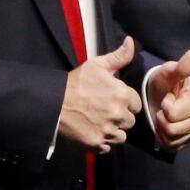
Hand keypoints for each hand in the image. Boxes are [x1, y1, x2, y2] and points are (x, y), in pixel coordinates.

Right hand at [58, 36, 142, 153]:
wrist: (53, 103)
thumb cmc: (76, 82)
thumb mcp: (97, 65)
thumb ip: (119, 56)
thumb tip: (131, 41)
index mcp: (122, 94)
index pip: (136, 104)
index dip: (125, 102)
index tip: (112, 99)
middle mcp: (119, 114)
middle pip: (130, 121)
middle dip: (120, 117)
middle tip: (104, 110)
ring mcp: (108, 131)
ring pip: (121, 136)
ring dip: (113, 131)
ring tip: (99, 122)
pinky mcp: (97, 144)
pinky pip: (108, 147)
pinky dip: (102, 142)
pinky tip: (93, 131)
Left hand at [146, 49, 189, 151]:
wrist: (160, 95)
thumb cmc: (164, 82)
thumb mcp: (169, 72)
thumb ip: (180, 67)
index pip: (173, 113)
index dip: (164, 105)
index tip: (167, 97)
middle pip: (173, 129)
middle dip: (162, 118)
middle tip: (162, 108)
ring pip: (171, 139)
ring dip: (161, 128)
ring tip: (163, 115)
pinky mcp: (188, 141)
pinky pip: (172, 147)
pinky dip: (163, 138)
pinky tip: (164, 127)